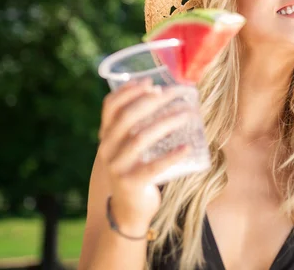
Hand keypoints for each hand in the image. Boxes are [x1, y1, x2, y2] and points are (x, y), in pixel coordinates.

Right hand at [97, 78, 196, 230]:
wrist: (128, 210)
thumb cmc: (136, 170)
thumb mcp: (130, 146)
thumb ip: (139, 126)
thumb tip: (166, 95)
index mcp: (106, 136)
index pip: (110, 106)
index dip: (129, 90)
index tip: (151, 82)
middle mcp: (107, 149)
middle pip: (128, 117)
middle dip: (155, 101)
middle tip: (178, 94)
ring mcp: (117, 167)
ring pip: (141, 138)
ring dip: (167, 122)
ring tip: (188, 114)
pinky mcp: (131, 183)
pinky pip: (153, 167)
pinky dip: (171, 156)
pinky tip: (187, 147)